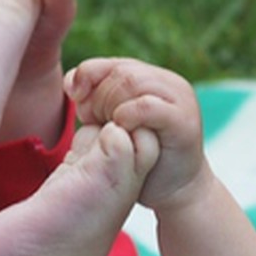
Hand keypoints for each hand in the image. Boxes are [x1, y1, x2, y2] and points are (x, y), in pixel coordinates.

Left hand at [64, 57, 207, 208]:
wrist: (177, 191)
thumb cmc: (143, 161)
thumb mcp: (115, 126)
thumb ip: (96, 101)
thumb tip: (71, 84)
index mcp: (154, 80)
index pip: (112, 64)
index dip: (88, 77)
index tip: (76, 102)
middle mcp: (171, 84)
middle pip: (121, 72)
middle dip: (98, 95)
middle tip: (93, 121)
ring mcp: (181, 100)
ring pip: (133, 82)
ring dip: (110, 104)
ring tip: (108, 128)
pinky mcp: (184, 121)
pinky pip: (147, 106)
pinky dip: (127, 116)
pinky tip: (121, 131)